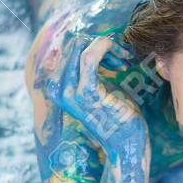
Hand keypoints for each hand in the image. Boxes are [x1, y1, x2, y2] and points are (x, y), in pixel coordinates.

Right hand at [53, 33, 147, 162]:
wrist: (126, 143)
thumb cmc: (115, 114)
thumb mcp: (97, 87)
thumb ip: (88, 69)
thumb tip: (88, 40)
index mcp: (56, 86)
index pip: (66, 46)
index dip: (90, 43)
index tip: (112, 54)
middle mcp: (56, 89)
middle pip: (72, 43)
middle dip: (99, 43)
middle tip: (120, 56)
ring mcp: (69, 92)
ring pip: (80, 46)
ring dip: (107, 46)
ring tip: (123, 60)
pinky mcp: (86, 93)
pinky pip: (90, 56)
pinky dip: (108, 50)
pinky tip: (123, 61)